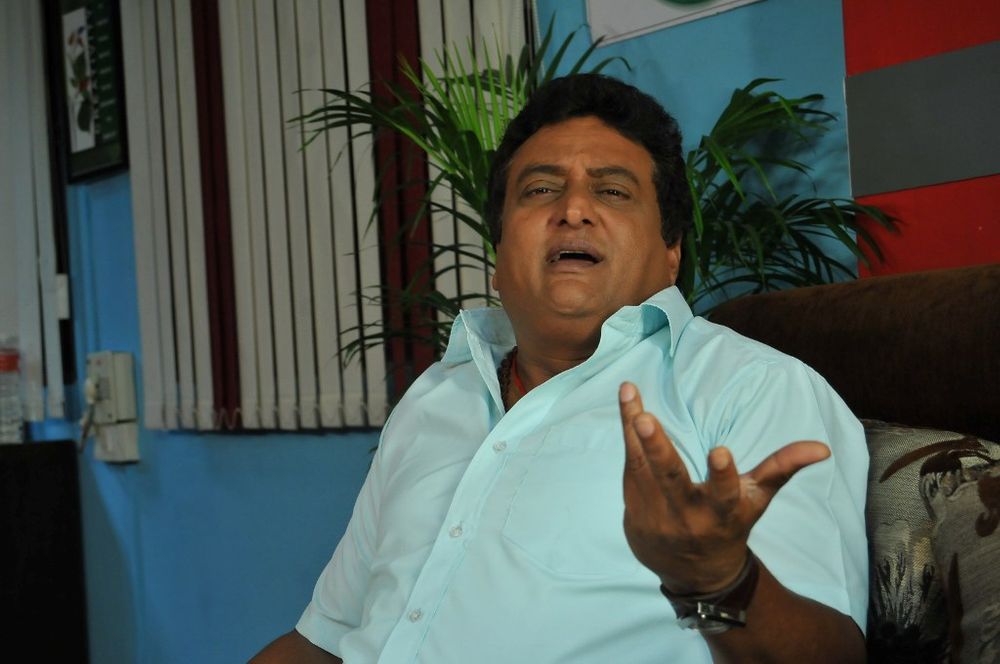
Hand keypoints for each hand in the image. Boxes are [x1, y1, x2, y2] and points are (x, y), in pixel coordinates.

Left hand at [618, 381, 830, 594]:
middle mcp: (687, 516)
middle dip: (658, 448)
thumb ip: (783, 467)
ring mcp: (656, 516)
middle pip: (670, 479)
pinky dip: (627, 437)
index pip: (723, 494)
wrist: (694, 575)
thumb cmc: (731, 525)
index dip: (723, 475)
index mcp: (722, 513)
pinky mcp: (633, 512)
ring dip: (633, 430)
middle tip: (645, 419)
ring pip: (642, 467)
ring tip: (629, 392)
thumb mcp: (757, 499)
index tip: (720, 451)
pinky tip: (627, 402)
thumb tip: (823, 447)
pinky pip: (629, 468)